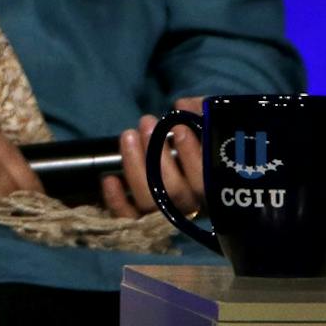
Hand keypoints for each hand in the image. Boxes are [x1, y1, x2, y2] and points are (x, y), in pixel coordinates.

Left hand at [103, 96, 204, 220]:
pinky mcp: (142, 219)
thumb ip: (202, 113)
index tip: (179, 128)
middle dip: (158, 154)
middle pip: (176, 192)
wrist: (181, 162)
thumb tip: (186, 106)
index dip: (193, 157)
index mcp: (216, 189)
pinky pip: (129, 218)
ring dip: (135, 167)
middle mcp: (194, 206)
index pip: (208, 181)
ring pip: (150, 202)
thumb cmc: (200, 141)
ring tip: (128, 135)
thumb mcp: (208, 124)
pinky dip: (117, 201)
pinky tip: (109, 179)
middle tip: (147, 122)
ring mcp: (167, 215)